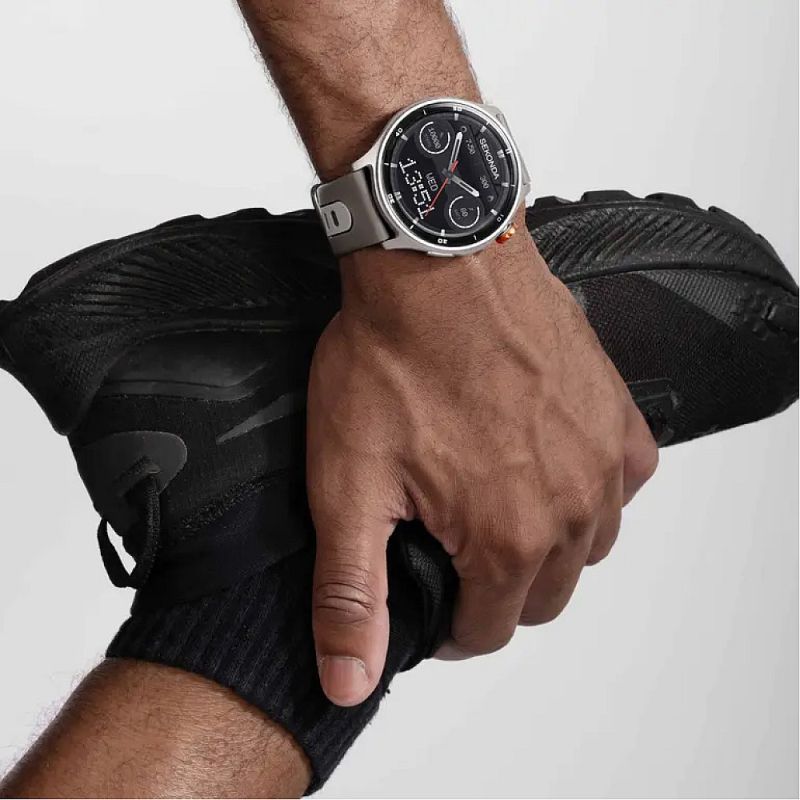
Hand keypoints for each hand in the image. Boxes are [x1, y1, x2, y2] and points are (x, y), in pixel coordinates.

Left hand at [306, 214, 657, 704]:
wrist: (437, 263)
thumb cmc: (393, 360)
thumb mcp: (348, 485)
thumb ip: (352, 593)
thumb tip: (350, 678)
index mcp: (508, 537)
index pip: (490, 630)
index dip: (452, 628)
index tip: (433, 605)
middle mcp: (572, 506)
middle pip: (542, 595)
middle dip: (496, 591)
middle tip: (455, 556)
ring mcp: (601, 457)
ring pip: (588, 546)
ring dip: (545, 546)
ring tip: (497, 513)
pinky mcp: (613, 411)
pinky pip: (623, 480)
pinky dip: (593, 491)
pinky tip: (553, 467)